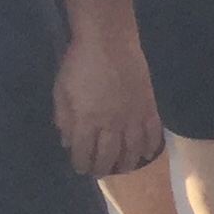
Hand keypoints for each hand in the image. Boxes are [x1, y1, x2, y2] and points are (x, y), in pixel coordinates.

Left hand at [53, 27, 164, 178]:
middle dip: (102, 167)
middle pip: (109, 155)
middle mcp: (112, 125)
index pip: (84, 152)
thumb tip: (67, 140)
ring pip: (132, 149)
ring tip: (123, 169)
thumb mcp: (61, 89)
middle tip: (99, 173)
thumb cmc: (79, 62)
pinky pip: (153, 134)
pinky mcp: (149, 108)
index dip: (81, 164)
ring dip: (127, 163)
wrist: (109, 41)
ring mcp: (134, 117)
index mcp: (87, 120)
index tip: (80, 169)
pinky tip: (146, 154)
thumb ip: (64, 117)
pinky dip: (150, 147)